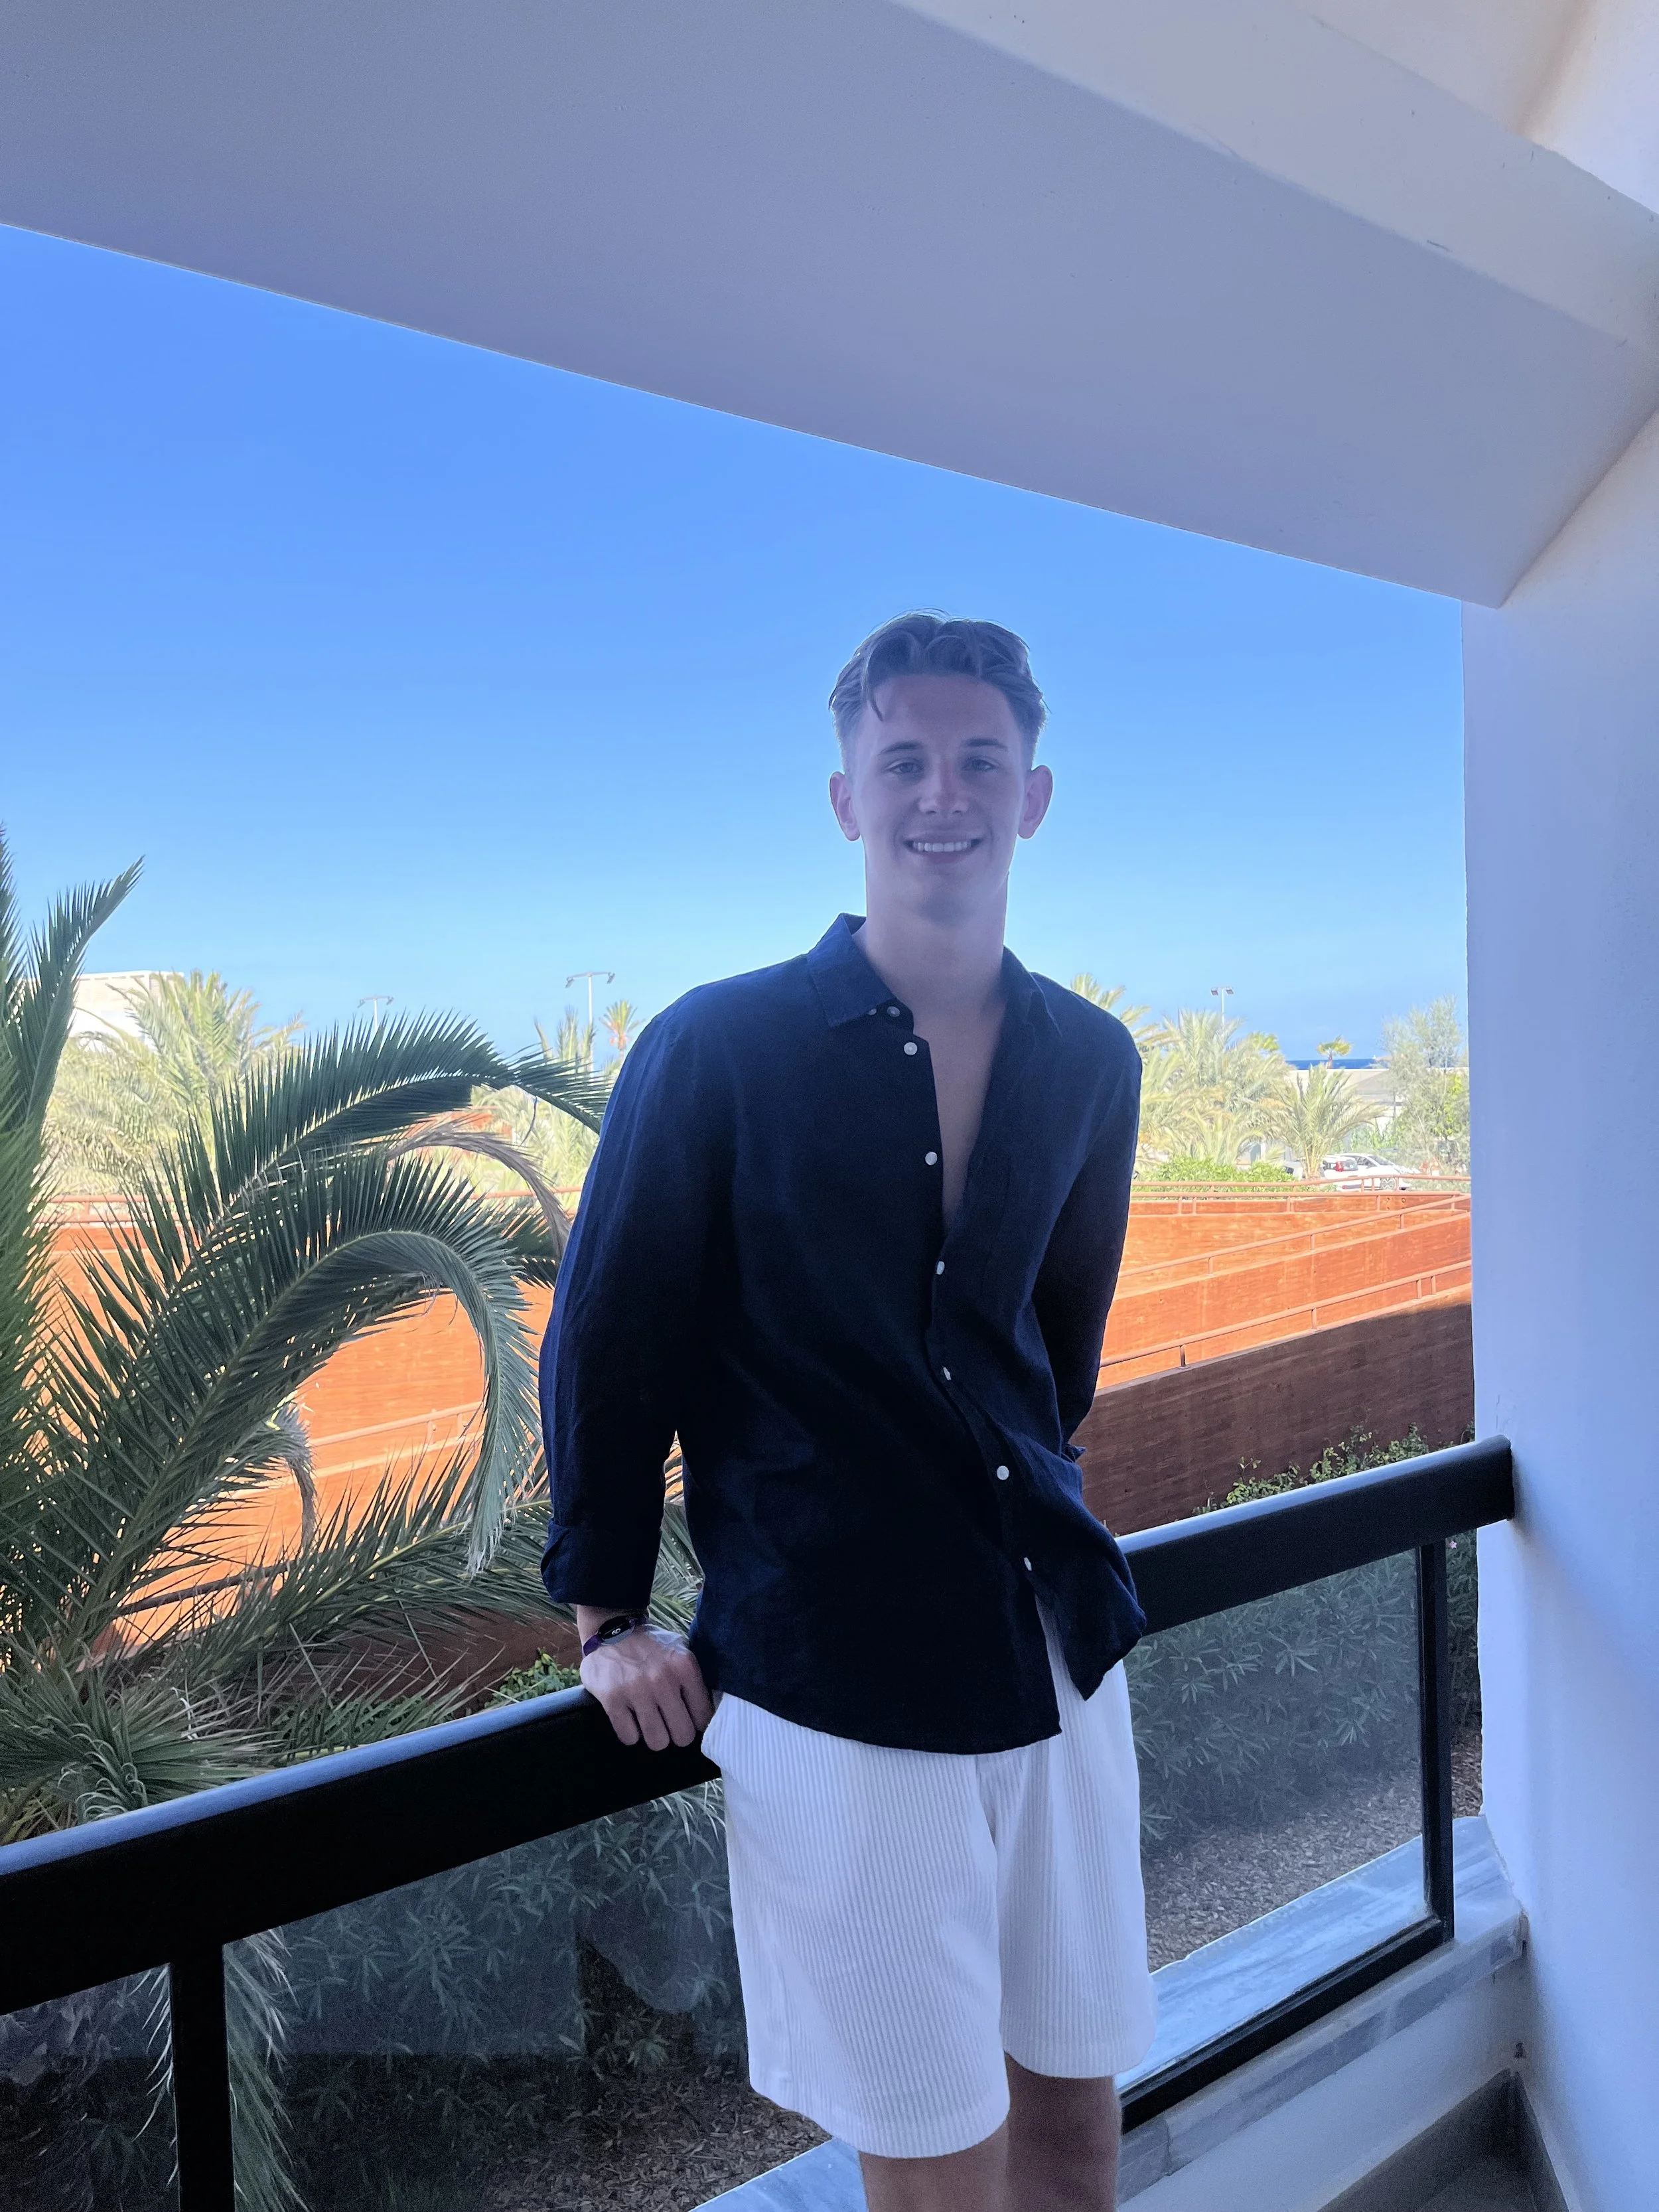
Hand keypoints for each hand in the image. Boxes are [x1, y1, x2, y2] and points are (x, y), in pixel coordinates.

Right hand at [581, 1624, 713, 1749]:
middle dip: (676, 1733)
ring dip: (654, 1735)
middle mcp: (663, 1680)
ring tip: (649, 1720)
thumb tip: (708, 1715)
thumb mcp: (680, 1652)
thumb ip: (694, 1680)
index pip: (704, 1717)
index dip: (696, 1721)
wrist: (610, 1628)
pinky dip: (630, 1732)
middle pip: (683, 1735)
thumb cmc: (650, 1646)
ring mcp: (636, 1691)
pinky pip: (629, 1737)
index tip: (688, 1717)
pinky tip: (629, 1716)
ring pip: (657, 1742)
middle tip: (668, 1723)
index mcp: (684, 1667)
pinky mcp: (612, 1700)